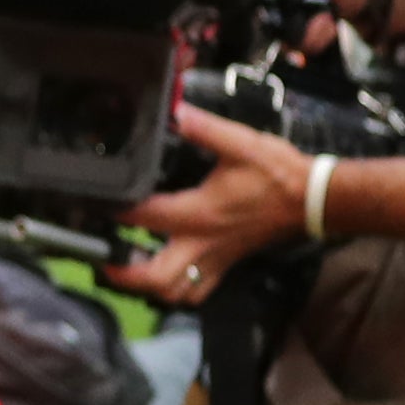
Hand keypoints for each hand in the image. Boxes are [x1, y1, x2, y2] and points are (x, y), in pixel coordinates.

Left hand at [107, 104, 308, 308]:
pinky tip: (163, 276)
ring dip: (145, 287)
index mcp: (200, 213)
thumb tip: (176, 111)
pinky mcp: (227, 264)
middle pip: (154, 277)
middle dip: (122, 273)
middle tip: (100, 257)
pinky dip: (174, 291)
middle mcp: (203, 243)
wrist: (311, 198)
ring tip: (124, 269)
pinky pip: (196, 291)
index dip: (115, 211)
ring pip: (174, 293)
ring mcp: (215, 259)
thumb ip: (203, 128)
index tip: (93, 204)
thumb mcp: (239, 142)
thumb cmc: (277, 173)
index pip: (145, 217)